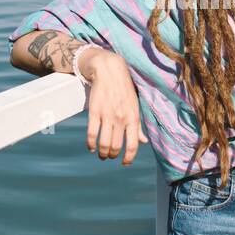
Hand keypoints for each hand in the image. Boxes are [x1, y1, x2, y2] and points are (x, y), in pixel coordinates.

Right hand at [80, 47, 147, 164]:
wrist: (109, 71)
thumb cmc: (124, 90)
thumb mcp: (135, 107)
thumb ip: (138, 126)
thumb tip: (144, 142)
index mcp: (133, 118)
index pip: (132, 145)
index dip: (128, 158)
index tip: (124, 163)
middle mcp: (121, 118)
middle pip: (115, 147)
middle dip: (111, 155)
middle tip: (109, 155)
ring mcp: (107, 115)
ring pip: (103, 143)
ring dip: (101, 153)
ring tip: (100, 154)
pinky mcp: (94, 112)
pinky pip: (92, 134)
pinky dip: (90, 144)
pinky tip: (91, 147)